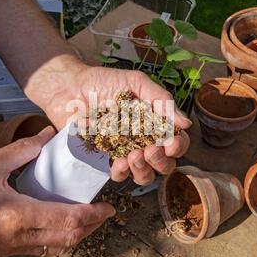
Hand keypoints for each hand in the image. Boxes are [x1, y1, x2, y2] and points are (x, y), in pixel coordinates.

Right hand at [0, 126, 115, 256]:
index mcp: (15, 216)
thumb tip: (47, 135)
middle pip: (67, 238)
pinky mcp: (4, 250)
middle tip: (103, 213)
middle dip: (91, 227)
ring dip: (76, 234)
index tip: (108, 207)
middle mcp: (16, 238)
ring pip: (55, 247)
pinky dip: (57, 237)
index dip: (92, 214)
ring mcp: (10, 249)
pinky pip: (39, 248)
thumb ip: (23, 149)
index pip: (67, 219)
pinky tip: (59, 222)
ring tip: (87, 217)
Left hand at [25, 57, 191, 184]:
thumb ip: (160, 100)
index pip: (175, 141)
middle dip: (162, 161)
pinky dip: (122, 173)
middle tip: (151, 150)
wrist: (69, 87)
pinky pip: (119, 175)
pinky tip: (118, 163)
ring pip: (144, 175)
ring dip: (144, 170)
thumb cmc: (103, 81)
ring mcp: (124, 152)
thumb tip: (186, 123)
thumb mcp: (136, 83)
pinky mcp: (104, 159)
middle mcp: (143, 141)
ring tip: (134, 157)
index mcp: (154, 123)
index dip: (178, 146)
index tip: (171, 143)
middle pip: (164, 164)